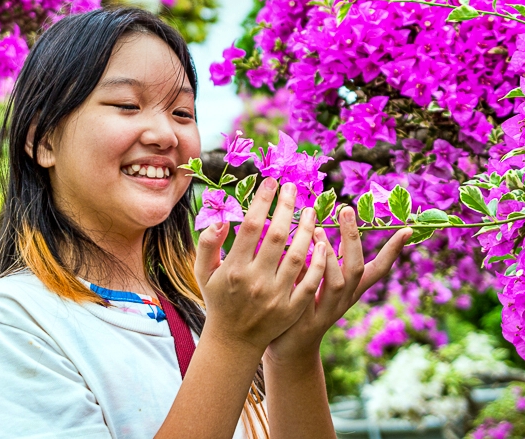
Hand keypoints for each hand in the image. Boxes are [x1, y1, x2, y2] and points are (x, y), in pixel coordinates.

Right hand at [194, 177, 327, 355]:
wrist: (233, 341)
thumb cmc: (218, 299)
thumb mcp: (202, 272)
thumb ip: (207, 244)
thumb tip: (220, 219)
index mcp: (234, 268)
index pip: (251, 226)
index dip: (262, 201)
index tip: (270, 182)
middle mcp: (256, 281)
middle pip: (276, 236)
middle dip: (286, 207)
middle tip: (292, 187)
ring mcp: (276, 296)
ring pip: (297, 255)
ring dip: (307, 230)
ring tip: (311, 211)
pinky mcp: (291, 309)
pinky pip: (310, 281)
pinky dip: (318, 261)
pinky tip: (322, 243)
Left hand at [265, 206, 411, 365]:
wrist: (290, 349)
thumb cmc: (306, 307)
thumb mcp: (322, 283)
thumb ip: (328, 260)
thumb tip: (332, 227)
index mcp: (352, 291)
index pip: (378, 269)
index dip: (393, 251)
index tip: (408, 229)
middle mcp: (344, 300)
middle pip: (357, 269)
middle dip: (353, 238)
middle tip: (347, 209)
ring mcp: (327, 311)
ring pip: (337, 282)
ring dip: (329, 253)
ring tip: (317, 229)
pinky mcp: (306, 318)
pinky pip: (308, 292)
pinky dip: (305, 271)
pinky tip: (295, 252)